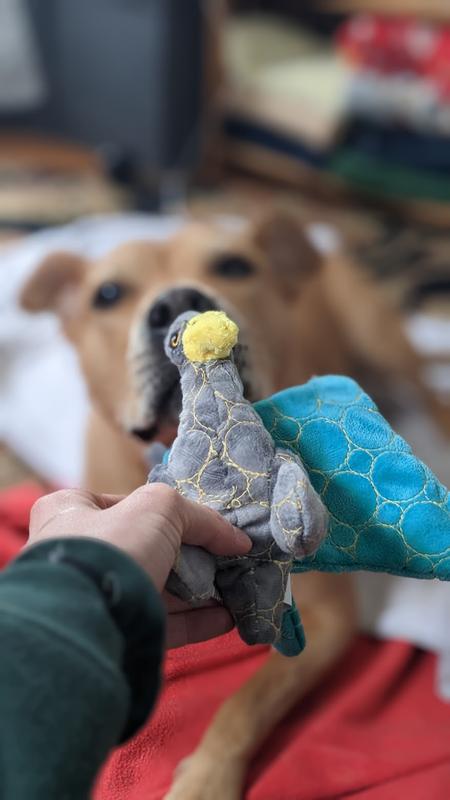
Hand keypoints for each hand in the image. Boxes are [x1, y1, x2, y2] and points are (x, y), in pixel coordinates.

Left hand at [28, 485, 251, 644]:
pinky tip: (227, 618)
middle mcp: (80, 554)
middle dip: (190, 556)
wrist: (87, 621)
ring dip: (200, 590)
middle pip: (148, 549)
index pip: (125, 504)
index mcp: (71, 512)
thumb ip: (200, 518)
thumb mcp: (159, 508)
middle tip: (226, 559)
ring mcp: (99, 597)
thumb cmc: (113, 547)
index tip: (203, 524)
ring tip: (235, 588)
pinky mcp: (118, 632)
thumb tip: (236, 539)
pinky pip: (164, 624)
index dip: (165, 511)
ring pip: (159, 589)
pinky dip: (197, 621)